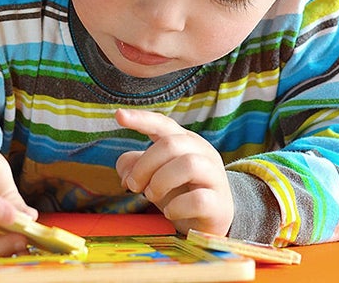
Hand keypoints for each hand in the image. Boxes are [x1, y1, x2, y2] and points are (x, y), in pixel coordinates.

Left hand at [115, 109, 233, 235]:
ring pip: (188, 164)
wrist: (207, 224)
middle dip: (144, 165)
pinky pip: (198, 200)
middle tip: (133, 186)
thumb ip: (135, 166)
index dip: (141, 119)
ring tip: (152, 196)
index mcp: (185, 141)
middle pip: (170, 144)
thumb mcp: (152, 176)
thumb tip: (126, 174)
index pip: (163, 123)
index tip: (118, 115)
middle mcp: (203, 152)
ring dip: (160, 182)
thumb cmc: (178, 193)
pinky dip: (176, 207)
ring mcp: (214, 176)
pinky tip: (170, 213)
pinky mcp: (219, 203)